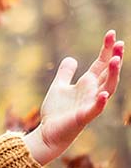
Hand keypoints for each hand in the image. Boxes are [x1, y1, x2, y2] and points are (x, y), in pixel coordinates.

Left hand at [24, 30, 122, 165]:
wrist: (48, 133)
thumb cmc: (56, 112)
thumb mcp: (58, 87)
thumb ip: (65, 73)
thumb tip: (71, 58)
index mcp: (87, 84)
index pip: (101, 63)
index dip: (107, 49)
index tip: (111, 34)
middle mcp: (92, 92)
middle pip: (108, 72)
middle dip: (115, 58)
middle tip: (120, 43)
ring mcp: (90, 104)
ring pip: (107, 87)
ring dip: (113, 75)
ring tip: (115, 60)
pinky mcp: (83, 117)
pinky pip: (95, 109)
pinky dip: (100, 102)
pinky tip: (103, 94)